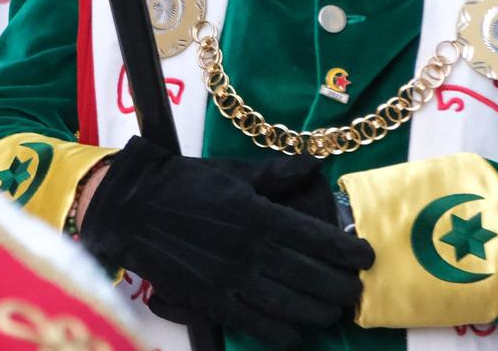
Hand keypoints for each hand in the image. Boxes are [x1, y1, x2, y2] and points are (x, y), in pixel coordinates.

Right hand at [78, 137, 371, 347]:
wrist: (131, 206)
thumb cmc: (183, 183)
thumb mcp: (231, 172)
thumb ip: (276, 174)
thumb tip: (314, 165)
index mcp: (256, 213)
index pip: (316, 238)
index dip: (348, 252)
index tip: (366, 258)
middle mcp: (249, 249)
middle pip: (311, 277)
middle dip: (341, 288)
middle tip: (355, 291)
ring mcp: (230, 277)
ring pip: (290, 305)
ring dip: (319, 312)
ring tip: (333, 311)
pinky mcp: (211, 298)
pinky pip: (256, 324)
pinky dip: (283, 333)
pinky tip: (298, 332)